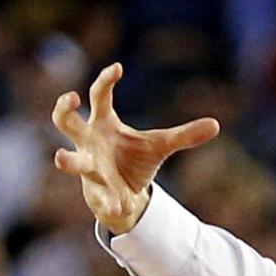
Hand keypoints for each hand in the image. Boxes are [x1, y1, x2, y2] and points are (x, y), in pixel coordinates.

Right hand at [51, 63, 219, 234]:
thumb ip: (184, 135)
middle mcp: (90, 143)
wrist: (121, 194)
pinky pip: (100, 197)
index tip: (117, 68)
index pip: (99, 97)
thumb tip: (216, 124)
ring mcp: (89, 167)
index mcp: (104, 125)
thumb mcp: (160, 146)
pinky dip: (112, 203)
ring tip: (60, 158)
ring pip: (71, 161)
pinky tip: (122, 208)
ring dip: (67, 160)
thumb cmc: (133, 159)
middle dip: (63, 110)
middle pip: (66, 122)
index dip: (105, 81)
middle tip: (70, 98)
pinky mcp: (96, 192)